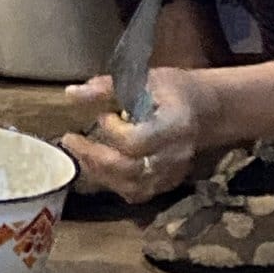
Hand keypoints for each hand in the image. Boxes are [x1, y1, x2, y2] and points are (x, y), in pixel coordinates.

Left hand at [61, 66, 220, 203]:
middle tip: (70, 141)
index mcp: (174, 125)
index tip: (102, 116)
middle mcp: (175, 155)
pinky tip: (99, 166)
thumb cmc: (171, 90)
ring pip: (131, 187)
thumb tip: (71, 93)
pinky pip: (136, 193)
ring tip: (80, 153)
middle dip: (95, 157)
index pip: (137, 141)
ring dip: (99, 172)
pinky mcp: (166, 185)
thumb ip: (108, 88)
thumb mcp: (143, 79)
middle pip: (130, 169)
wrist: (203, 112)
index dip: (113, 132)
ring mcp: (172, 174)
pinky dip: (113, 182)